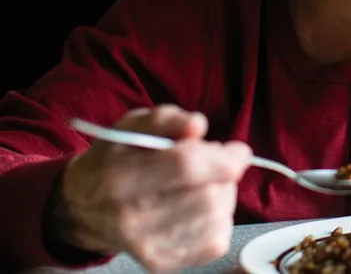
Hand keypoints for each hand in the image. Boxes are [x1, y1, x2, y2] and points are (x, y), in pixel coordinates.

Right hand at [53, 105, 251, 271]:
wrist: (84, 209)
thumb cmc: (116, 159)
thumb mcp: (133, 126)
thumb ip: (168, 119)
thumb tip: (198, 125)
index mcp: (121, 175)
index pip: (187, 167)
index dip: (223, 158)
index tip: (238, 151)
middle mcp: (131, 216)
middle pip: (208, 195)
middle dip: (224, 175)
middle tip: (215, 165)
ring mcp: (146, 245)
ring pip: (216, 218)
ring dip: (223, 195)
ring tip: (205, 185)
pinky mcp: (160, 263)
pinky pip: (217, 241)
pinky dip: (220, 220)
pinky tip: (201, 208)